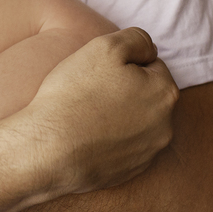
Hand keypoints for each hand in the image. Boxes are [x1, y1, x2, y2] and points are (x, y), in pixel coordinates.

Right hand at [19, 27, 178, 196]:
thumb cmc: (75, 94)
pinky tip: (87, 135)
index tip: (100, 71)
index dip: (124, 63)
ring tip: (87, 113)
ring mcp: (148, 154)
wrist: (47, 149)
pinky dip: (110, 139)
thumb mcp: (105, 47)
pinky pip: (124, 146)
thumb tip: (149, 50)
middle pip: (147, 95)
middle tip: (92, 90)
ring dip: (120, 115)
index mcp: (165, 93)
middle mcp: (165, 127)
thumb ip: (136, 39)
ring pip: (137, 122)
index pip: (151, 65)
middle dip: (126, 89)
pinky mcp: (129, 172)